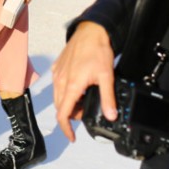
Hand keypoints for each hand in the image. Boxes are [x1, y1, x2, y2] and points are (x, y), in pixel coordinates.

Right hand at [52, 21, 115, 142]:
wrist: (90, 31)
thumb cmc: (97, 50)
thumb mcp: (106, 76)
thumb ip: (107, 98)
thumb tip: (111, 115)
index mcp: (71, 86)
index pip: (62, 114)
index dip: (66, 129)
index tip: (72, 137)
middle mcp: (60, 81)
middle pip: (61, 107)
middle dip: (72, 115)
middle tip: (87, 111)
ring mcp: (57, 73)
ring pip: (59, 96)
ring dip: (69, 103)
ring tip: (85, 98)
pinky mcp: (57, 67)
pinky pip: (58, 85)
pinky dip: (66, 91)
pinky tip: (79, 85)